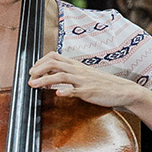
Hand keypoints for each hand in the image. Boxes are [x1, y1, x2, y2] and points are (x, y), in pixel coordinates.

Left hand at [28, 51, 143, 108]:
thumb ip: (69, 74)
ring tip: (34, 85)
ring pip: (61, 76)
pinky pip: (77, 91)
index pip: (54, 57)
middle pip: (54, 63)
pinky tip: (58, 94)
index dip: (40, 62)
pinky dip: (67, 92)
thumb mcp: (83, 75)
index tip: (32, 71)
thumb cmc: (101, 83)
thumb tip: (50, 77)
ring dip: (45, 80)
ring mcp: (83, 80)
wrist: (122, 90)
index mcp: (75, 65)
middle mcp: (78, 70)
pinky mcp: (89, 91)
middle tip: (29, 78)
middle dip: (38, 70)